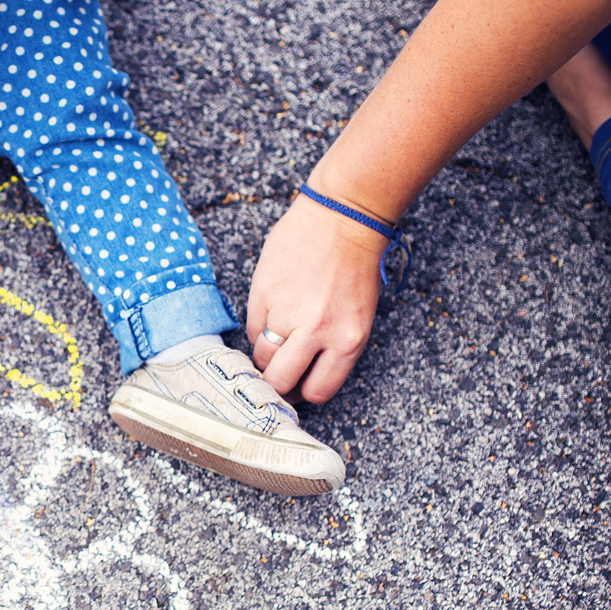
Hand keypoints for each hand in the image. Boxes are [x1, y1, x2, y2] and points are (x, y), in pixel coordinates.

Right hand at [246, 195, 385, 402]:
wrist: (343, 217)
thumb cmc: (356, 265)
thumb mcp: (358, 317)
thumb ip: (332, 348)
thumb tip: (302, 375)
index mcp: (348, 339)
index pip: (318, 390)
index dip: (304, 392)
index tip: (298, 387)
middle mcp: (316, 330)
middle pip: (281, 381)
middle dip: (277, 384)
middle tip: (277, 375)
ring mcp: (286, 311)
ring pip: (262, 356)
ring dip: (265, 354)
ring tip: (275, 339)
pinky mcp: (262, 293)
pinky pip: (252, 326)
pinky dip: (259, 326)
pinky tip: (272, 312)